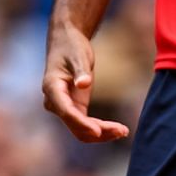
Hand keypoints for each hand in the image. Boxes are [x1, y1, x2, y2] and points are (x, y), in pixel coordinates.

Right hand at [42, 22, 129, 142]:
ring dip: (101, 134)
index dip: (81, 123)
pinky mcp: (74, 107)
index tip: (98, 131)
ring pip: (81, 130)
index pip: (66, 111)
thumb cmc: (71, 46)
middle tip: (122, 131)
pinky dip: (101, 129)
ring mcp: (64, 107)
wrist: (66, 41)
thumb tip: (83, 84)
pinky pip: (86, 125)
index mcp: (52, 88)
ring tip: (123, 131)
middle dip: (98, 132)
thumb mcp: (78, 56)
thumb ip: (80, 71)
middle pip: (75, 126)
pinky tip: (118, 129)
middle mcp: (55, 102)